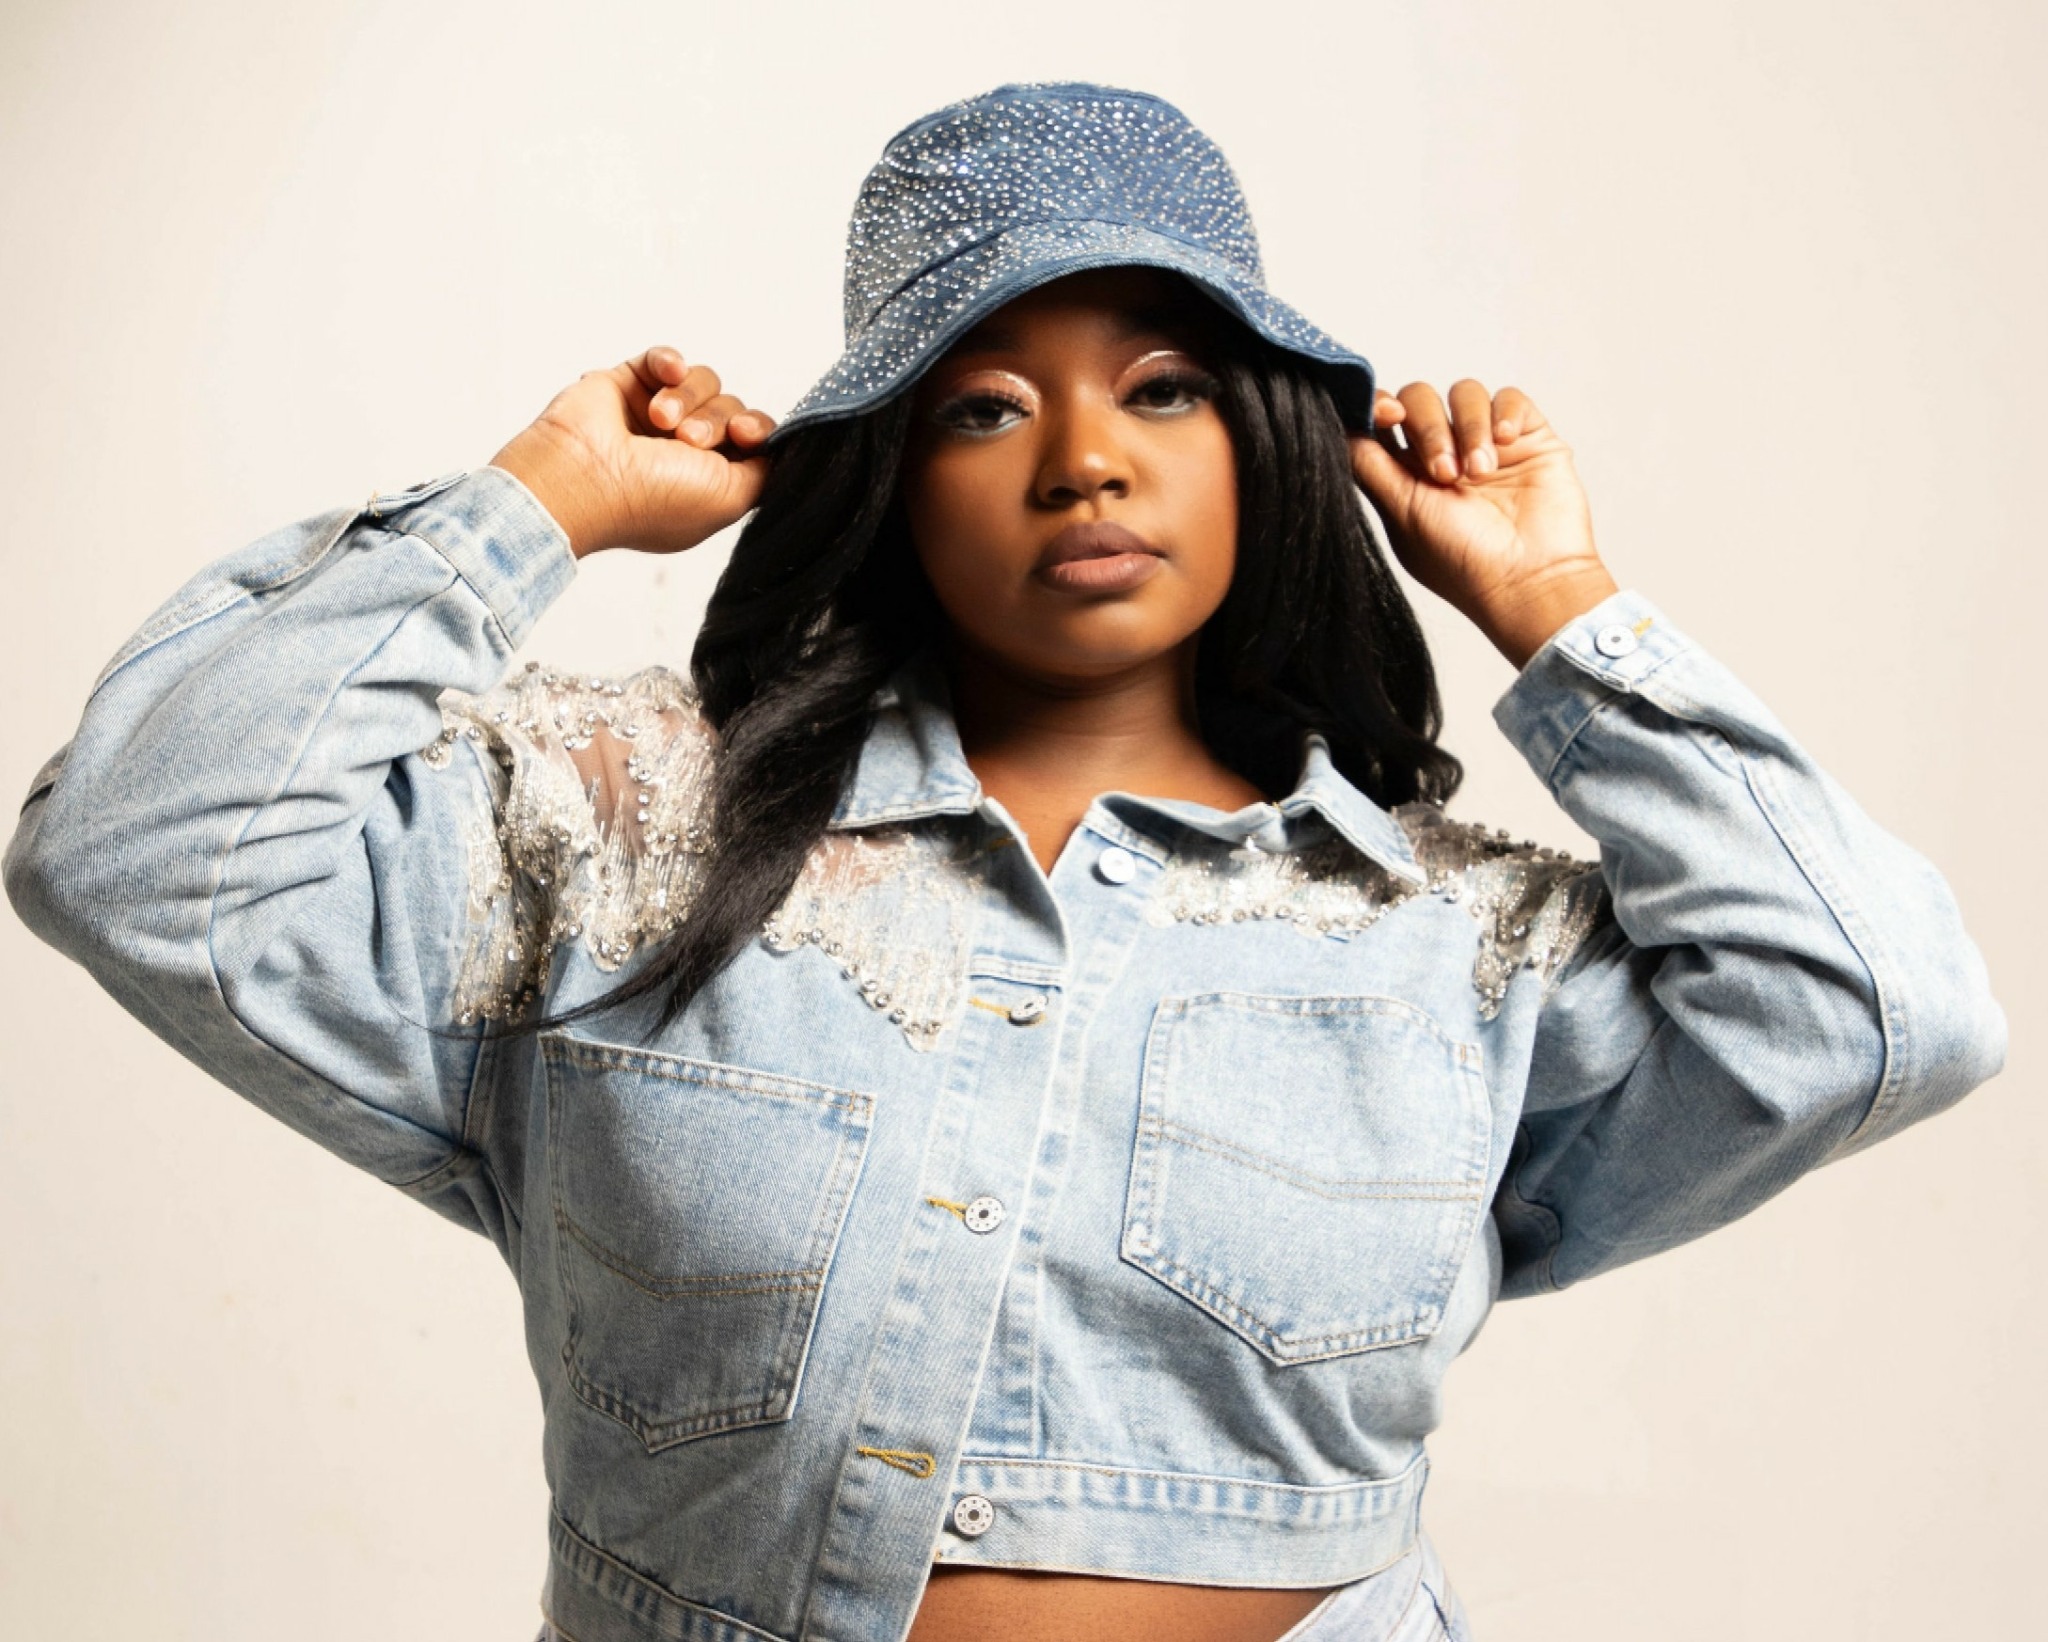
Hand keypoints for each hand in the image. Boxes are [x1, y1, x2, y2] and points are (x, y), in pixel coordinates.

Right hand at [488, 346, 777, 558]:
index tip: (745, 433)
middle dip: (715, 420)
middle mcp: (681, 452)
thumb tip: (781, 448)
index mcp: (706, 484)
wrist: (582, 478)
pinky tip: (662, 374)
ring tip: (660, 421)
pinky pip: (664, 359)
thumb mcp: (732, 498)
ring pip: (701, 382)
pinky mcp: (626, 385)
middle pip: (730, 409)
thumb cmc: (651, 498)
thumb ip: (767, 472)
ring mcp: (652, 418)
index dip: (756, 430)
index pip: (750, 443)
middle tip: (686, 441)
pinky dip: (668, 362)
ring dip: (687, 398)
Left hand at [1349, 379, 1617, 669]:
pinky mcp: (1528, 438)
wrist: (1530, 580)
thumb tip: (1339, 429)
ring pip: (1464, 394)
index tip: (1387, 414)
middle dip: (1428, 427)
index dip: (1378, 406)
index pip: (1383, 422)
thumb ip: (1370, 466)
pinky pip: (1508, 398)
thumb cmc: (1464, 561)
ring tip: (1480, 472)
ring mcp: (1486, 444)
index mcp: (1407, 475)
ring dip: (1468, 427)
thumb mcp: (1402, 512)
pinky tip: (1504, 443)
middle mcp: (1445, 454)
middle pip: (1420, 400)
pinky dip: (1502, 414)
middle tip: (1445, 473)